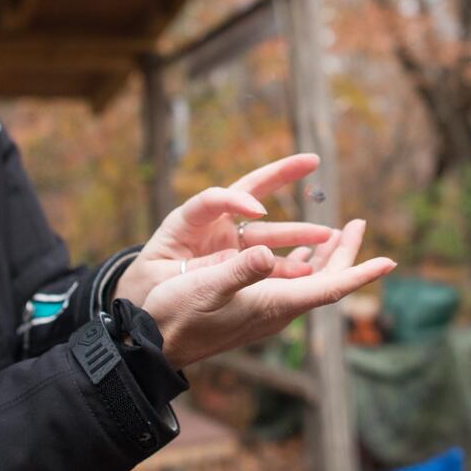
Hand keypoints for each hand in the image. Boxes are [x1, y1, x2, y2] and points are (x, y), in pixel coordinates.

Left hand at [112, 153, 334, 306]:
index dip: (234, 200)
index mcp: (185, 222)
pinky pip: (266, 259)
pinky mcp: (236, 263)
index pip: (211, 200)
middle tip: (311, 160)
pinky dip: (288, 262)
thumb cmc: (146, 289)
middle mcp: (210, 225)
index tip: (256, 208)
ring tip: (329, 235)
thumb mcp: (164, 279)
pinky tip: (313, 264)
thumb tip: (240, 257)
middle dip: (281, 174)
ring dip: (296, 233)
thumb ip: (203, 268)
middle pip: (249, 190)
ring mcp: (225, 243)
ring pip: (266, 231)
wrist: (141, 311)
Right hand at [139, 220, 394, 368]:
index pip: (330, 288)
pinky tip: (302, 254)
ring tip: (341, 233)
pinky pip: (292, 283)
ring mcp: (267, 311)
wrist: (156, 343)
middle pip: (326, 282)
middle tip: (360, 223)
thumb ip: (239, 270)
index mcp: (275, 303)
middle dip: (347, 254)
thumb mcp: (207, 287)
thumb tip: (268, 253)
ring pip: (310, 282)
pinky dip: (305, 264)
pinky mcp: (255, 309)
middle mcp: (278, 309)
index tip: (390, 261)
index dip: (360, 273)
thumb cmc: (178, 313)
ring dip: (327, 257)